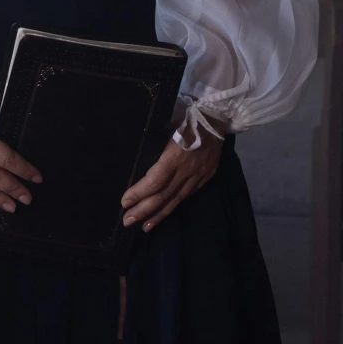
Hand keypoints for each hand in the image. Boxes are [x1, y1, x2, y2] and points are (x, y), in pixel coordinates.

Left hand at [120, 109, 222, 234]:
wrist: (218, 116)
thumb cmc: (188, 116)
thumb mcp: (168, 124)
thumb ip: (156, 142)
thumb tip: (138, 158)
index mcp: (175, 155)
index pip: (155, 181)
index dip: (139, 193)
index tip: (124, 201)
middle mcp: (187, 170)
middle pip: (163, 195)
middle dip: (144, 210)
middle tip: (127, 221)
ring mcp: (198, 175)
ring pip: (176, 199)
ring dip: (159, 214)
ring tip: (145, 227)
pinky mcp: (206, 177)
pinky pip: (188, 195)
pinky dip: (174, 205)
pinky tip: (165, 213)